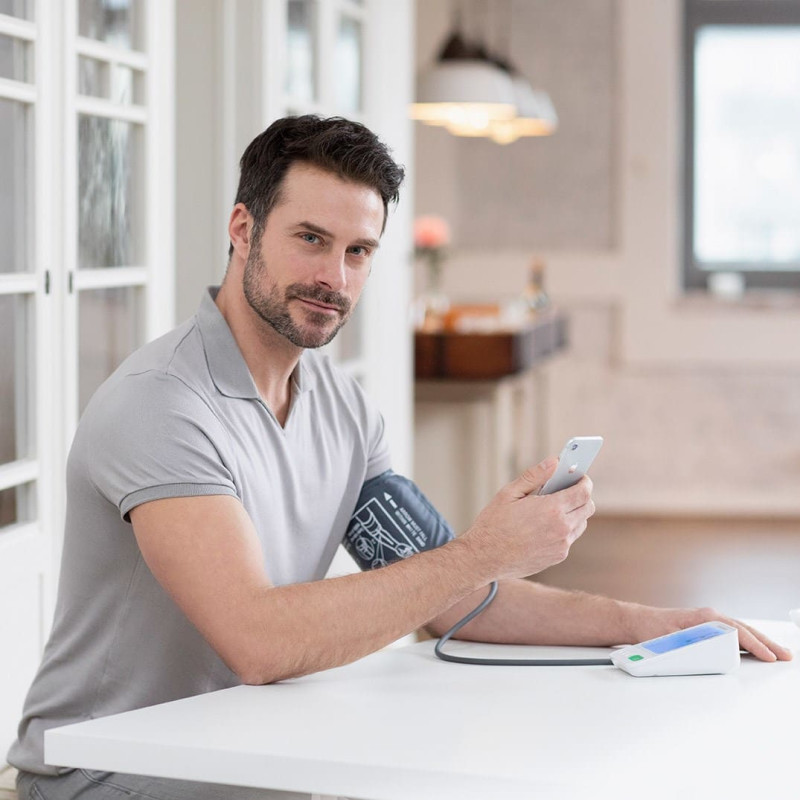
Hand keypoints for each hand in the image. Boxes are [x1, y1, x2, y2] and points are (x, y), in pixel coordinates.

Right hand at [463, 457, 595, 580]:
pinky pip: (570, 538)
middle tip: (567, 489)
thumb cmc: (493, 524)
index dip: (584, 481)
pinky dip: (564, 529)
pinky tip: (546, 525)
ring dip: (574, 512)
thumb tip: (554, 462)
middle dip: (582, 495)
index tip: (579, 476)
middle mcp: (562, 529)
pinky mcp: (558, 557)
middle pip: (588, 507)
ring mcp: (561, 545)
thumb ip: (534, 476)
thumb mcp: (509, 494)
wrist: (485, 558)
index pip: (583, 491)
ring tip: (555, 507)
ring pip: (581, 523)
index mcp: (551, 509)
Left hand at [630, 605, 792, 661]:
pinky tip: (755, 648)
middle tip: (786, 655)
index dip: (756, 646)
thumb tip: (714, 650)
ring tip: (778, 652)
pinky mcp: (704, 627)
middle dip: (767, 643)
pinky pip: (733, 632)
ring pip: (741, 630)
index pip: (738, 632)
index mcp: (706, 618)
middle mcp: (710, 617)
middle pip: (745, 630)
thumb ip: (694, 644)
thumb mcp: (672, 638)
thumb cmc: (651, 629)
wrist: (637, 622)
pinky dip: (748, 640)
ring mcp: (708, 621)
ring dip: (760, 642)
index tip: (770, 657)